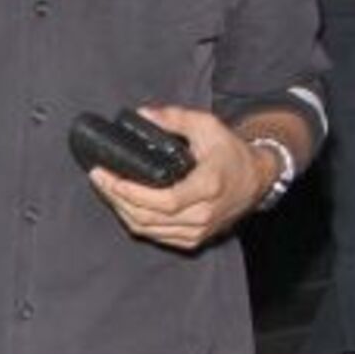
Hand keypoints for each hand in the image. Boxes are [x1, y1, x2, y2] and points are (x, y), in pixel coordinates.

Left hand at [88, 106, 274, 250]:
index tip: (108, 177)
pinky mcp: (194, 239)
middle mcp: (203, 214)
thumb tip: (142, 114)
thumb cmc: (231, 152)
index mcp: (207, 187)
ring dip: (121, 210)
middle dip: (116, 198)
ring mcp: (199, 230)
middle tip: (98, 178)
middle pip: (148, 217)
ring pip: (149, 229)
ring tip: (105, 188)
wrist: (257, 178)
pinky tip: (122, 204)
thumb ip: (174, 118)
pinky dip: (135, 221)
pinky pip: (157, 236)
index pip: (163, 201)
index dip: (131, 193)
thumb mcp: (207, 125)